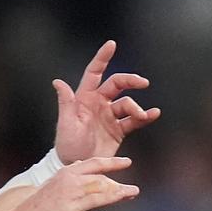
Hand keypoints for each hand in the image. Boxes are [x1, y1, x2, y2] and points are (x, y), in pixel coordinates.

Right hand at [13, 156, 138, 210]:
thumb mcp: (49, 196)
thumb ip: (63, 189)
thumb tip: (73, 187)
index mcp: (61, 174)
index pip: (87, 164)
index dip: (103, 162)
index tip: (114, 161)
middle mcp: (67, 177)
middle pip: (97, 167)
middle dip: (114, 164)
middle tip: (127, 162)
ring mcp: (72, 190)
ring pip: (102, 184)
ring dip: (120, 187)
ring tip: (134, 191)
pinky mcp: (74, 204)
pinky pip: (100, 197)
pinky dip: (116, 195)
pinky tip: (127, 195)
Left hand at [53, 40, 160, 163]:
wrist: (78, 166)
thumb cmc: (67, 145)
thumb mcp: (65, 124)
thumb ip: (65, 103)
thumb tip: (57, 82)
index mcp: (84, 98)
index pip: (94, 73)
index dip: (102, 58)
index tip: (111, 44)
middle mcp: (99, 103)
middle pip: (117, 84)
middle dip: (130, 81)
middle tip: (142, 83)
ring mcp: (110, 116)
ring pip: (127, 103)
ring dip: (136, 108)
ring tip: (142, 116)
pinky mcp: (118, 129)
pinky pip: (134, 120)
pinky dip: (145, 117)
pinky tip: (153, 114)